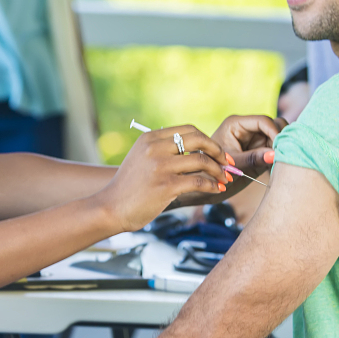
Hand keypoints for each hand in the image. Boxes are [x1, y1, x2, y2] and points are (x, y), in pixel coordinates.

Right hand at [94, 125, 231, 233]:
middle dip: (217, 151)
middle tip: (227, 163)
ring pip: (201, 161)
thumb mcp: (141, 159)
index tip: (217, 152)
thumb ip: (162, 150)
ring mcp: (160, 166)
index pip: (188, 130)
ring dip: (218, 170)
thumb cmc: (129, 188)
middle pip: (198, 139)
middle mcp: (155, 148)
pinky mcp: (166, 185)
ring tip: (225, 179)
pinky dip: (212, 185)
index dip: (207, 140)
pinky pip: (199, 181)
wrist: (111, 208)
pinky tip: (217, 189)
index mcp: (149, 138)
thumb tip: (194, 151)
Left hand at [212, 114, 283, 175]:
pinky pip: (276, 149)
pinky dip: (280, 155)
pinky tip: (279, 165)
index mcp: (236, 124)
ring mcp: (255, 138)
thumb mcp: (233, 165)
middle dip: (281, 139)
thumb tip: (274, 155)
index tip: (282, 147)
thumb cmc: (214, 171)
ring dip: (282, 147)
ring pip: (278, 136)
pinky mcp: (260, 150)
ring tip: (281, 161)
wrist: (208, 182)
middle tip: (283, 155)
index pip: (263, 121)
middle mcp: (248, 128)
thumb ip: (252, 158)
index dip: (275, 132)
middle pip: (274, 125)